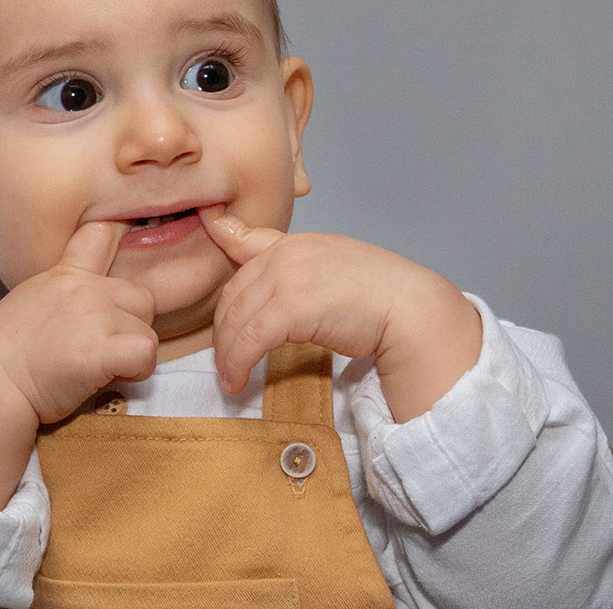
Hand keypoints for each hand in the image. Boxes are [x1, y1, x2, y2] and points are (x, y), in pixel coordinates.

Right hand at [0, 221, 156, 507]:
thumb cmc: (4, 355)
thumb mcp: (32, 302)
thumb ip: (66, 294)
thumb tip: (92, 308)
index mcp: (64, 274)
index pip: (102, 234)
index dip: (120, 250)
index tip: (116, 282)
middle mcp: (84, 288)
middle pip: (141, 298)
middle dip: (130, 326)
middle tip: (101, 348)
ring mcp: (94, 315)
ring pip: (147, 330)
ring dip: (132, 353)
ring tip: (99, 368)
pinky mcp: (101, 348)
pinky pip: (146, 352)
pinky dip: (139, 369)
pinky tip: (114, 377)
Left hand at [200, 206, 481, 421]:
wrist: (408, 308)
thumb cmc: (378, 294)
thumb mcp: (330, 267)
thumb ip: (295, 267)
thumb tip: (274, 279)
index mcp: (295, 243)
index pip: (243, 244)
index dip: (219, 243)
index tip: (204, 232)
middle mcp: (286, 253)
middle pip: (232, 293)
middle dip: (222, 330)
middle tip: (224, 359)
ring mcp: (287, 276)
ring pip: (236, 319)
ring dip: (226, 354)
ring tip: (229, 378)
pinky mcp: (291, 306)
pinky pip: (249, 339)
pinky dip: (238, 363)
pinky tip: (239, 381)